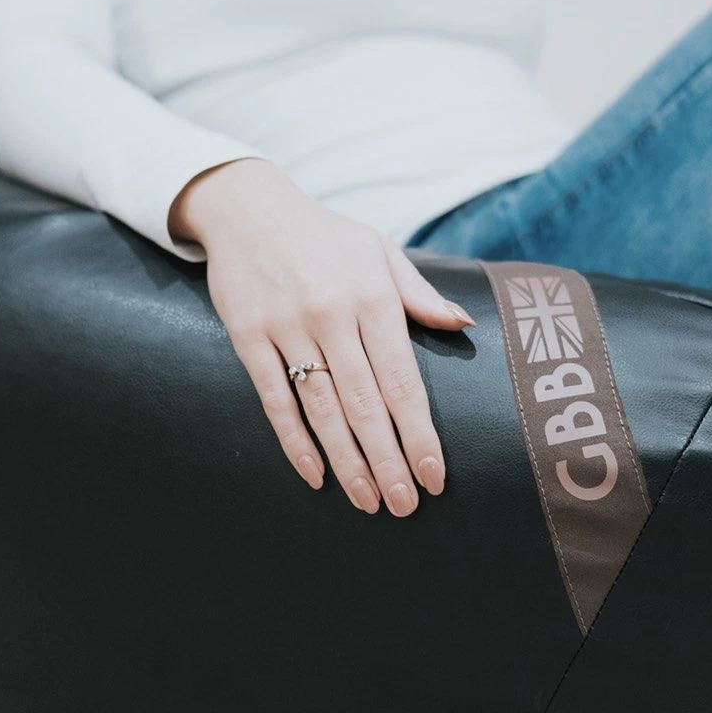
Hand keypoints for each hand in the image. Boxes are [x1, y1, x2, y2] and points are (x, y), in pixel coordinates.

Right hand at [169, 158, 476, 516]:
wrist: (248, 207)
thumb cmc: (326, 237)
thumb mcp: (380, 252)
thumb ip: (419, 294)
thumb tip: (463, 325)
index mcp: (373, 298)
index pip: (403, 381)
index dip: (420, 434)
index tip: (435, 477)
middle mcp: (332, 316)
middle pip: (367, 405)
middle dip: (390, 461)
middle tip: (405, 505)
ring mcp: (288, 328)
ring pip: (323, 409)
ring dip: (348, 462)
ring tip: (370, 501)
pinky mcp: (248, 337)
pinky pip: (274, 399)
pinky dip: (295, 441)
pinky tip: (316, 475)